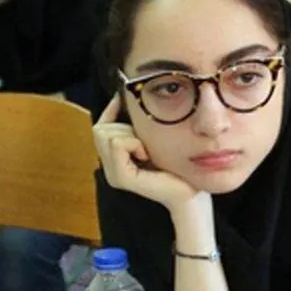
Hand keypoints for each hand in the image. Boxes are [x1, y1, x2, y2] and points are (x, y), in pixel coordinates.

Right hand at [93, 94, 200, 210]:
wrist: (190, 193)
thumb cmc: (177, 167)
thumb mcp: (153, 140)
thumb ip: (137, 126)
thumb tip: (125, 96)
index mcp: (115, 159)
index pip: (100, 128)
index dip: (111, 111)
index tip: (124, 101)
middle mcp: (109, 168)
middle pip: (100, 129)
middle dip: (124, 127)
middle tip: (144, 144)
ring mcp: (113, 174)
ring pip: (107, 134)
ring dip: (130, 136)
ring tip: (146, 151)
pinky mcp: (121, 177)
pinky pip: (117, 144)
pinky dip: (133, 143)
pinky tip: (146, 155)